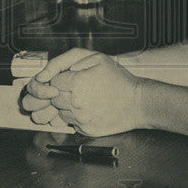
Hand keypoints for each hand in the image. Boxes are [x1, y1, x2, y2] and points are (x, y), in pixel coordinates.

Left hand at [23, 48, 144, 137]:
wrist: (137, 103)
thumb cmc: (118, 79)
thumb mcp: (96, 58)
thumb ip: (68, 60)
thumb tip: (51, 73)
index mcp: (77, 82)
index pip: (52, 82)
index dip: (59, 78)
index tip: (69, 78)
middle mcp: (76, 103)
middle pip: (52, 98)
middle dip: (61, 92)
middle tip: (76, 88)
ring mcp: (80, 118)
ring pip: (59, 111)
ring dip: (66, 105)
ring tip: (84, 98)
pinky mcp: (85, 130)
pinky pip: (70, 122)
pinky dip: (75, 116)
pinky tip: (88, 108)